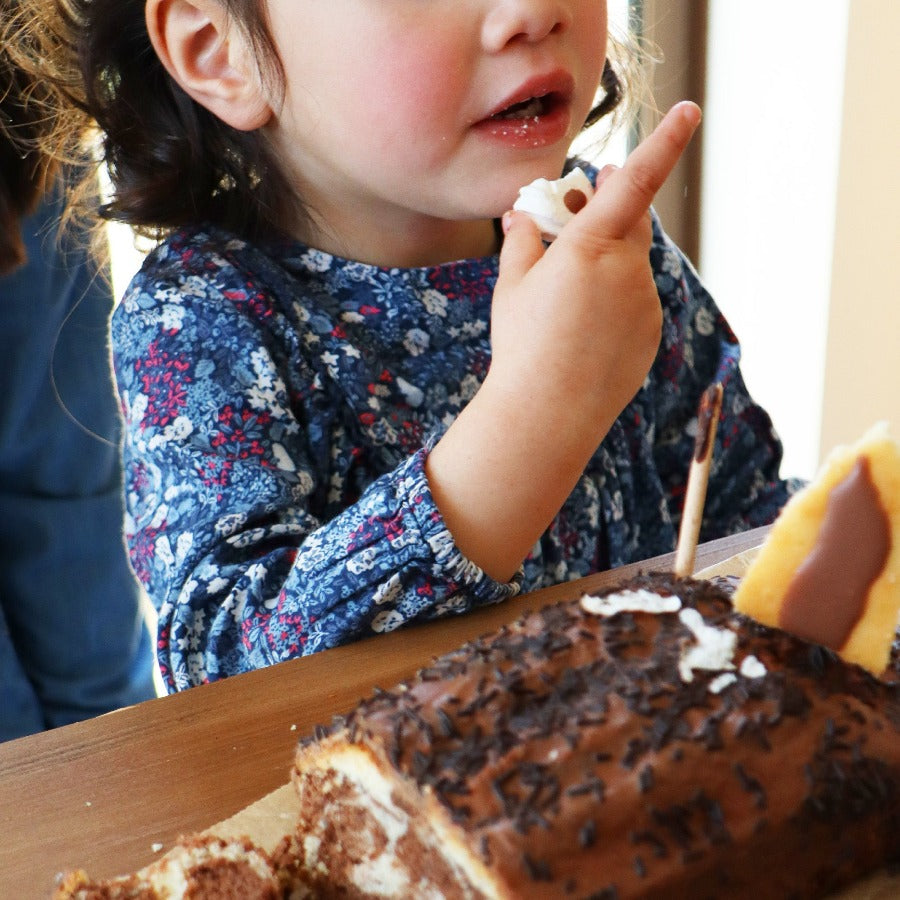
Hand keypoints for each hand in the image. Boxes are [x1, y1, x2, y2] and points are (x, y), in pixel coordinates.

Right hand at [426, 102, 700, 581]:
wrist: (549, 411)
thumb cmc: (522, 344)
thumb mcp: (512, 286)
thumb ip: (521, 241)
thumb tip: (520, 216)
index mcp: (590, 247)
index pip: (635, 183)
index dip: (663, 143)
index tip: (687, 111)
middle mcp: (626, 269)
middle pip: (631, 220)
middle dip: (612, 206)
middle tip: (583, 203)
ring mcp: (644, 302)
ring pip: (630, 266)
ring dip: (606, 262)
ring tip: (567, 291)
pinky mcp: (650, 332)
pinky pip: (635, 301)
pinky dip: (614, 300)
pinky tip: (583, 328)